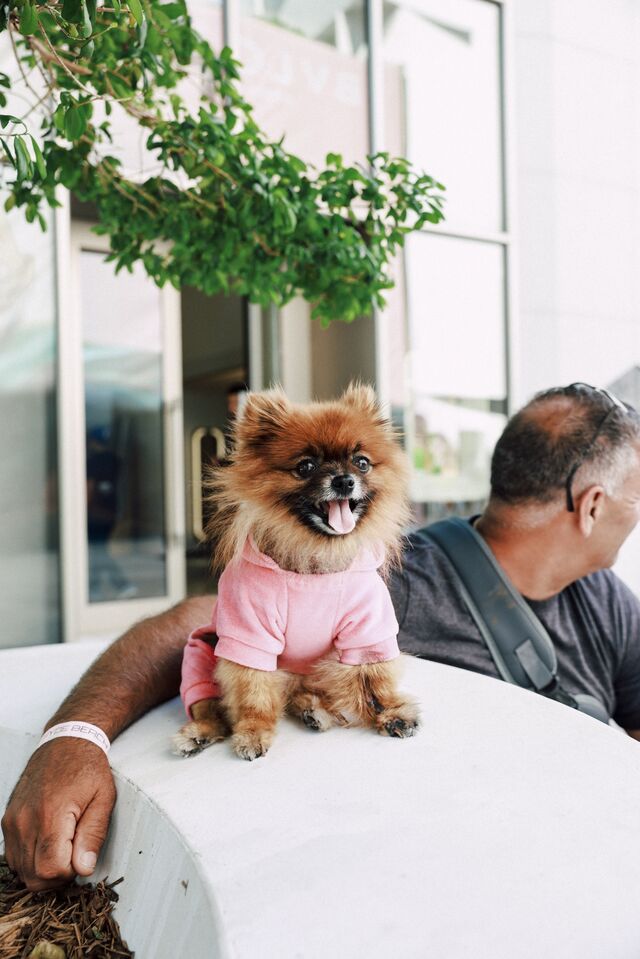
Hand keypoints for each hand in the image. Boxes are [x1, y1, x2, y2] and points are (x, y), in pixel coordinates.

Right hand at [1, 738, 115, 890]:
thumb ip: (93, 835)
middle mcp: (25, 820)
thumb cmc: (87, 768)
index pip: (51, 869)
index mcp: (51, 814)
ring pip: (21, 871)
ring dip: (43, 870)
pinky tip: (49, 844)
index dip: (71, 872)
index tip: (82, 856)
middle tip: (75, 855)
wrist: (65, 743)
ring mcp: (13, 821)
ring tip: (64, 848)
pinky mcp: (8, 821)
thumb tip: (84, 869)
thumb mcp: (103, 798)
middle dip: (58, 876)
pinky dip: (30, 860)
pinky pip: (13, 857)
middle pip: (34, 877)